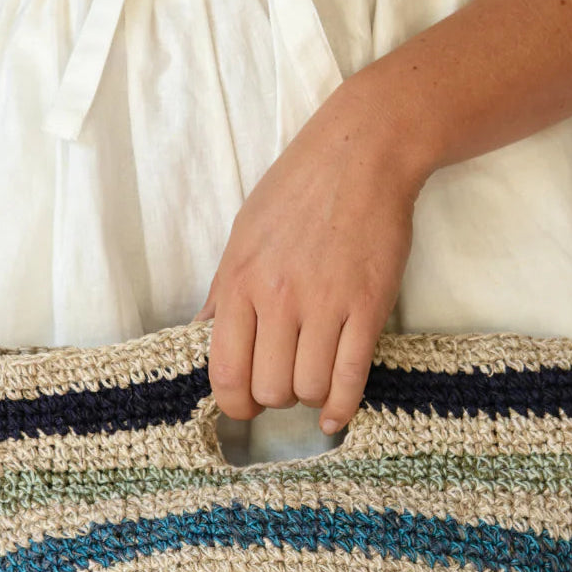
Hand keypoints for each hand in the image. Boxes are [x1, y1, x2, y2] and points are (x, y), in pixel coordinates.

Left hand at [190, 75, 434, 435]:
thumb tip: (203, 336)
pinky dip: (342, 406)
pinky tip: (335, 416)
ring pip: (309, 387)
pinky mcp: (368, 306)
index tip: (243, 406)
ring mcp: (326, 304)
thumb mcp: (243, 236)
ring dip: (308, 396)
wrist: (361, 155)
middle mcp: (279, 298)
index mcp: (240, 282)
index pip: (225, 370)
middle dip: (274, 398)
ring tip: (311, 379)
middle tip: (283, 383)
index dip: (232, 402)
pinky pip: (352, 375)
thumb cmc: (297, 191)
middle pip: (269, 388)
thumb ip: (224, 292)